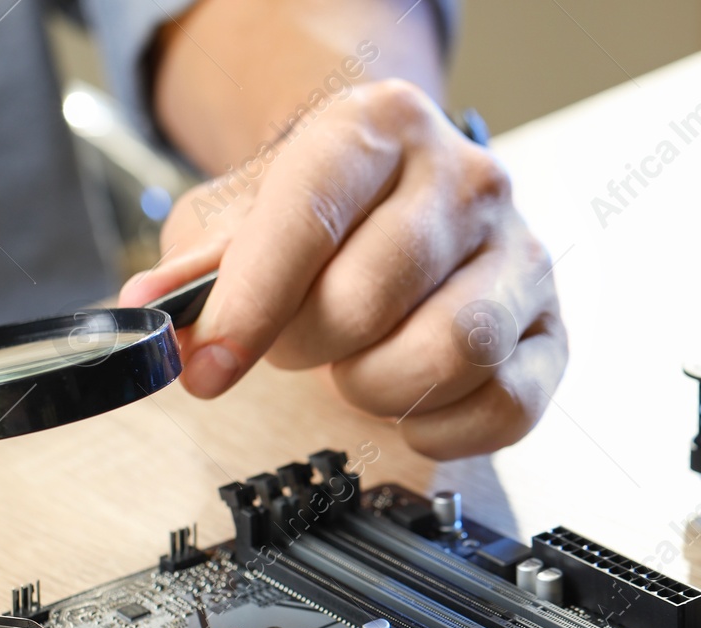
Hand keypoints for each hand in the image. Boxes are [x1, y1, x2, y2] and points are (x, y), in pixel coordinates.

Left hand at [120, 79, 567, 459]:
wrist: (398, 195)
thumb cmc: (321, 211)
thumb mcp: (241, 216)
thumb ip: (195, 270)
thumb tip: (149, 317)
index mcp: (381, 127)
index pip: (311, 216)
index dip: (251, 306)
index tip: (207, 367)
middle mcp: (465, 180)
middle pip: (372, 296)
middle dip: (307, 345)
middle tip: (294, 345)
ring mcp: (520, 253)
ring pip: (455, 348)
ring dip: (376, 386)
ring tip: (353, 368)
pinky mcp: (551, 328)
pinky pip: (509, 401)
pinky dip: (442, 427)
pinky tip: (406, 405)